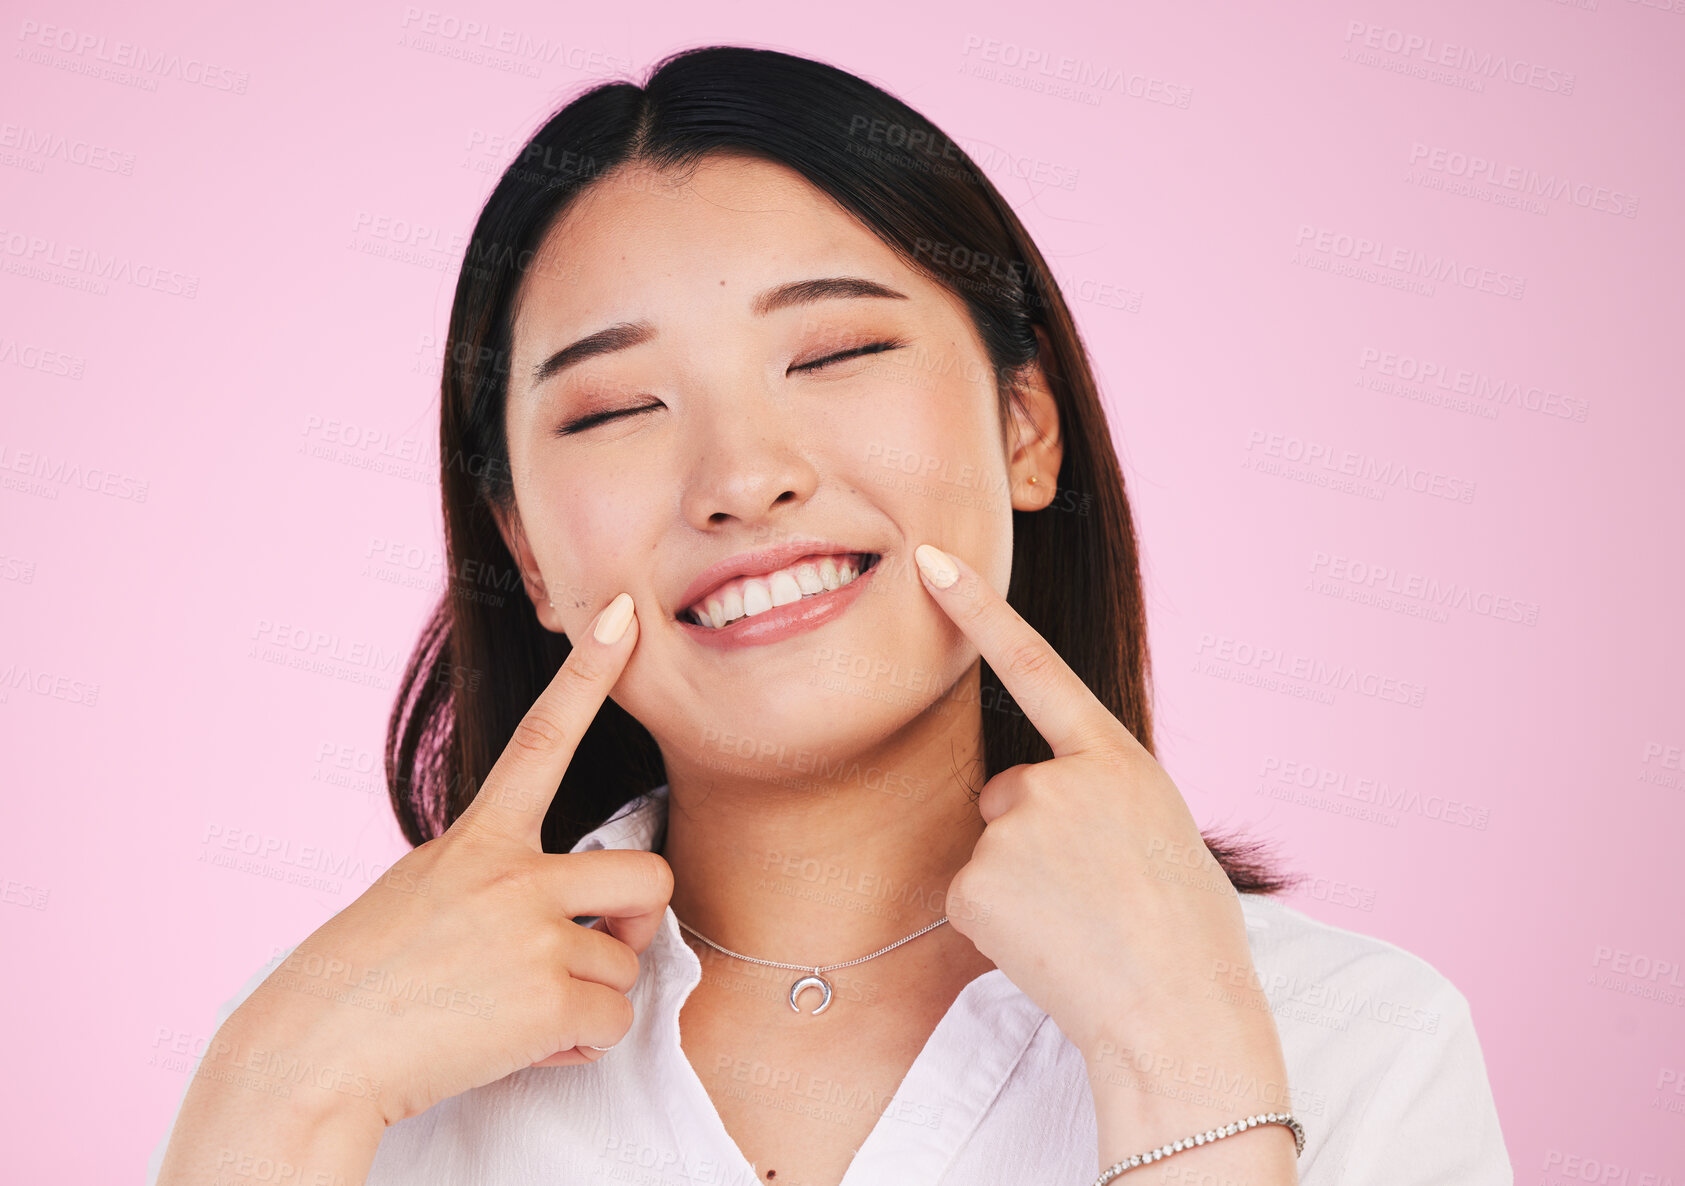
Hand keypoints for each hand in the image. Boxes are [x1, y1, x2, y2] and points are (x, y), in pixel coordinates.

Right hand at [232, 591, 673, 1127]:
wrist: (313, 1056)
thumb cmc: (361, 981)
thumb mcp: (422, 892)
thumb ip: (496, 881)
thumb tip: (573, 916)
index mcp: (479, 839)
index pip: (543, 737)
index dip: (589, 673)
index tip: (622, 612)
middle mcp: (514, 873)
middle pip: (648, 874)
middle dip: (640, 920)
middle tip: (598, 947)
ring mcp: (534, 933)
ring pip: (627, 962)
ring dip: (590, 997)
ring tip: (517, 1012)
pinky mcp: (547, 997)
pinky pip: (613, 1021)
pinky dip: (579, 1045)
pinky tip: (524, 1046)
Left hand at [912, 544, 1284, 1072]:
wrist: (1180, 1015)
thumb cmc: (1186, 933)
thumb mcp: (1160, 831)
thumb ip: (1099, 795)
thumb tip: (1036, 805)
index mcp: (1116, 760)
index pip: (1036, 667)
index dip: (979, 609)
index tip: (930, 560)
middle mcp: (1059, 780)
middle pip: (1013, 794)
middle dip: (1037, 839)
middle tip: (1096, 896)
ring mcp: (1014, 829)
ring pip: (993, 849)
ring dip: (1022, 887)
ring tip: (1083, 926)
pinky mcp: (975, 883)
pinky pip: (972, 897)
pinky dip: (1000, 925)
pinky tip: (1047, 947)